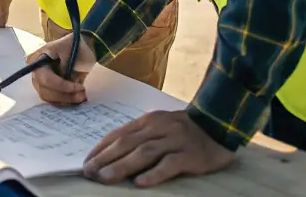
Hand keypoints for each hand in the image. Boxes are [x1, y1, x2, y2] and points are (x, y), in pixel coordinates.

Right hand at [27, 34, 95, 104]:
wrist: (81, 47)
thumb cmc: (74, 45)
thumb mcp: (70, 49)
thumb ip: (65, 66)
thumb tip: (66, 81)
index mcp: (38, 60)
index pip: (46, 79)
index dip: (61, 86)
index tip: (79, 87)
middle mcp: (36, 74)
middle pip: (46, 92)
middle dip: (66, 95)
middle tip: (83, 94)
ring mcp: (42, 83)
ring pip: (51, 99)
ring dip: (67, 100)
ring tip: (83, 96)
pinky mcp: (50, 90)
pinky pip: (55, 101)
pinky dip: (67, 101)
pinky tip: (78, 98)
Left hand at [82, 110, 236, 186]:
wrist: (219, 124)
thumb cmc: (183, 130)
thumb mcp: (159, 127)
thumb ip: (140, 137)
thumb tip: (112, 154)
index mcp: (149, 120)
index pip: (119, 134)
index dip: (101, 148)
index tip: (86, 162)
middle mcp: (159, 127)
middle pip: (128, 143)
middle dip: (106, 158)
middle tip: (89, 173)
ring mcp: (175, 140)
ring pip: (145, 152)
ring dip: (122, 166)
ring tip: (106, 178)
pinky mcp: (190, 155)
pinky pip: (170, 165)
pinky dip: (154, 174)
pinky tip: (141, 184)